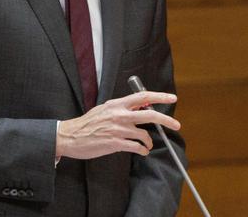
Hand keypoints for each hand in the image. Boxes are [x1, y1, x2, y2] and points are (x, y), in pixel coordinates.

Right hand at [55, 91, 179, 159]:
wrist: (70, 136)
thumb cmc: (88, 123)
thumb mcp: (105, 109)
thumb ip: (122, 107)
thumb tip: (141, 106)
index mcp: (117, 104)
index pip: (143, 97)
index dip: (159, 97)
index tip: (172, 98)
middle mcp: (119, 115)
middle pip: (149, 115)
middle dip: (166, 120)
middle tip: (176, 125)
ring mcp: (117, 129)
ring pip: (144, 135)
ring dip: (148, 142)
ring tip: (146, 145)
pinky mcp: (114, 143)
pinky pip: (136, 147)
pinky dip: (142, 150)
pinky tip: (141, 151)